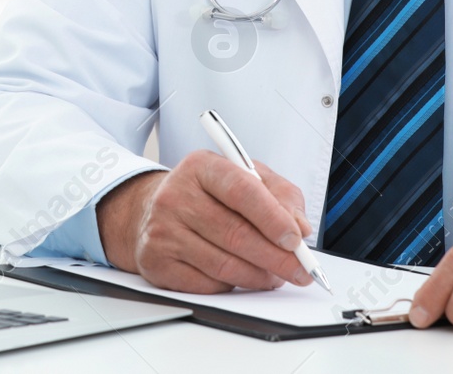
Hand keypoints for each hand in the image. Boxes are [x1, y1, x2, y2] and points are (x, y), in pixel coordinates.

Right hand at [95, 150, 315, 292]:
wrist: (152, 211)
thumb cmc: (208, 195)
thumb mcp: (246, 178)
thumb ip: (280, 196)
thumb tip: (300, 228)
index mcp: (201, 167)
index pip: (241, 191)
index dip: (272, 218)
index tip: (296, 239)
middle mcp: (176, 195)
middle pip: (235, 234)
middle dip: (276, 258)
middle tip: (300, 270)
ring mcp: (162, 230)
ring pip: (224, 265)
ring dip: (258, 276)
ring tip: (275, 276)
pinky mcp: (157, 262)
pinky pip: (207, 284)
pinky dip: (232, 285)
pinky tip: (241, 277)